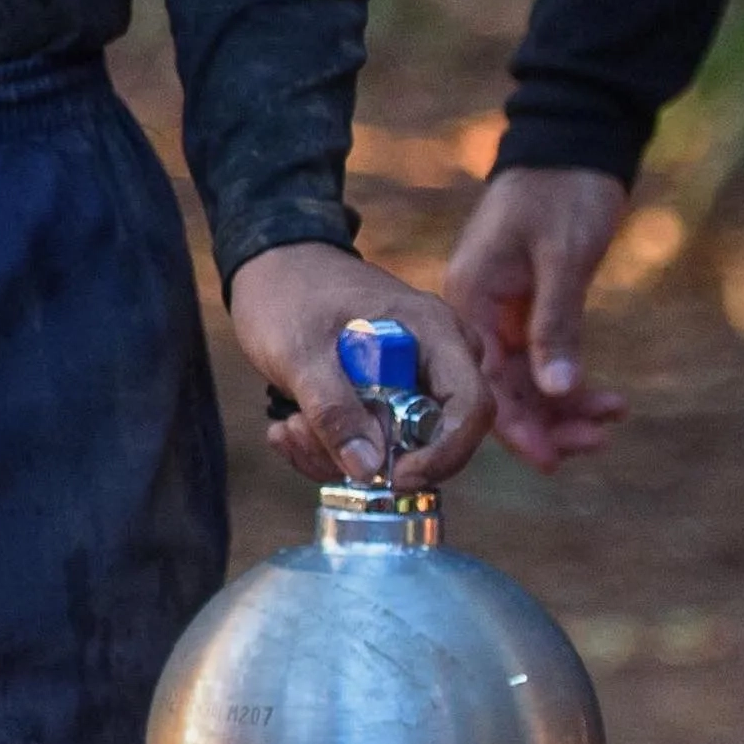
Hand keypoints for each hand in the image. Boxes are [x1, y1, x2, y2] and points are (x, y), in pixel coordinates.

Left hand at [229, 238, 500, 486]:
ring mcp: (415, 379)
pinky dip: (332, 448)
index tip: (394, 476)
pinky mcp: (388, 398)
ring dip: (339, 455)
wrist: (271, 268)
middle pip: (436, 436)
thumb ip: (333, 409)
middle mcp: (437, 358)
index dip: (444, 451)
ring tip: (288, 427)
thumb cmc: (288, 294)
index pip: (472, 405)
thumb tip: (369, 470)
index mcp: (435, 332)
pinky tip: (289, 426)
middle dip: (372, 458)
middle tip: (306, 438)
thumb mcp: (299, 352)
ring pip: (400, 448)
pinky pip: (376, 442)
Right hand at [438, 164, 641, 469]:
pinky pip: (542, 361)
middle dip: (548, 423)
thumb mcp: (563, 257)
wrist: (572, 146)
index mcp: (470, 298)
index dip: (517, 426)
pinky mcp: (526, 310)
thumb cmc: (563, 193)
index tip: (549, 460)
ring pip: (527, 380)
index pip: (485, 380)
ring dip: (566, 407)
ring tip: (612, 419)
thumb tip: (558, 390)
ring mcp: (502, 313)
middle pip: (505, 388)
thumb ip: (556, 324)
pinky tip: (607, 399)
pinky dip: (572, 382)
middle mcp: (478, 313)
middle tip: (595, 444)